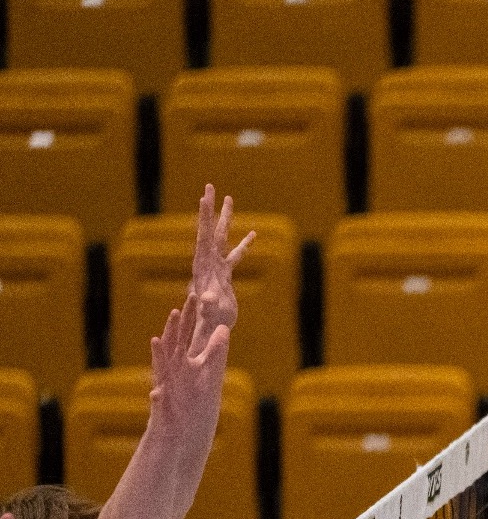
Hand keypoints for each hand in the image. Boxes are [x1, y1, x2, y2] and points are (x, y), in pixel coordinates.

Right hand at [150, 274, 231, 420]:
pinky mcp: (165, 407)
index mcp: (184, 361)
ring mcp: (168, 387)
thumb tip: (222, 328)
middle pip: (174, 345)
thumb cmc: (196, 401)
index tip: (194, 296)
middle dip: (177, 327)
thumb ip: (213, 350)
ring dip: (161, 353)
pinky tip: (156, 392)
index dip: (189, 316)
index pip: (185, 334)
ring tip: (159, 338)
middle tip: (179, 307)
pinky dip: (158, 395)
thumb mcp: (208, 373)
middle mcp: (174, 370)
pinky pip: (160, 399)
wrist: (185, 430)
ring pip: (163, 368)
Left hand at [188, 184, 253, 337]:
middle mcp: (207, 263)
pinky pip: (236, 255)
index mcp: (203, 266)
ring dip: (226, 219)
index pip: (204, 236)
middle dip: (210, 209)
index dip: (205, 216)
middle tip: (210, 186)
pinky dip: (244, 244)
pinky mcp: (225, 277)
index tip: (205, 197)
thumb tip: (204, 295)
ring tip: (229, 199)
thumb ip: (207, 303)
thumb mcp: (209, 312)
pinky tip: (253, 234)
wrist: (212, 331)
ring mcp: (216, 268)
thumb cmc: (211, 322)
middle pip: (210, 230)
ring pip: (222, 238)